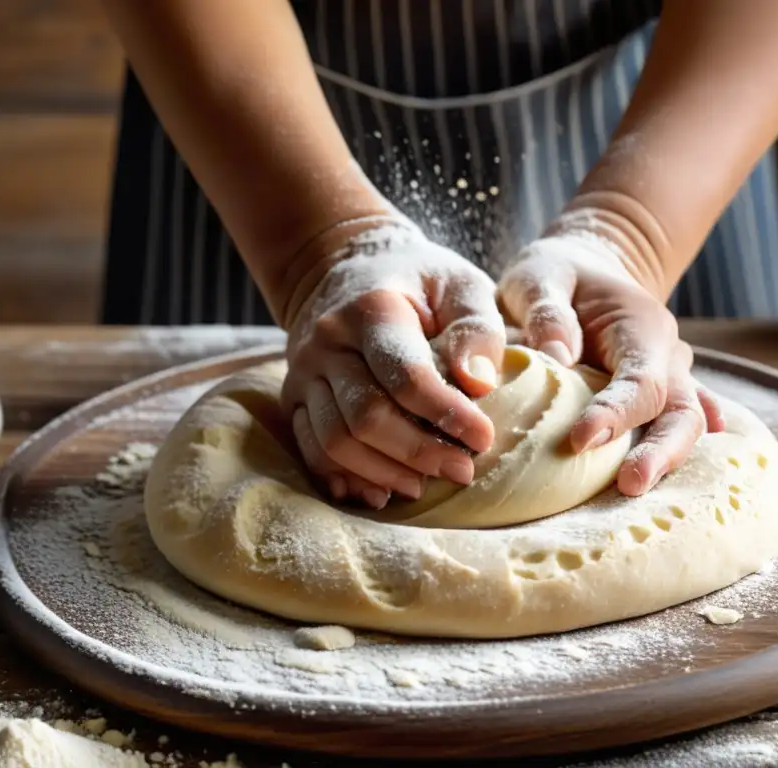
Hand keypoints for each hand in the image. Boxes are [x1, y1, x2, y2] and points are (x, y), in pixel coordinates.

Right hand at [282, 217, 505, 508]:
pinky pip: (311, 451)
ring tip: (424, 486)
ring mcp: (304, 373)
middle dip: (419, 453)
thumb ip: (477, 329)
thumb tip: (479, 385)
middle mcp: (327, 341)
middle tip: (462, 471)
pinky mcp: (294, 398)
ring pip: (335, 442)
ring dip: (383, 474)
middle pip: (366, 417)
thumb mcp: (459, 285)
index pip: (405, 376)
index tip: (483, 439)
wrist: (343, 270)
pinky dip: (345, 479)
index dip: (447, 414)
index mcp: (372, 308)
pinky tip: (381, 493)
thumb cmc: (418, 284)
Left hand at [498, 225, 724, 496]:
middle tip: (630, 486)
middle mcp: (665, 356)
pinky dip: (670, 455)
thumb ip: (546, 310)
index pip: (640, 379)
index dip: (615, 413)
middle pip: (681, 411)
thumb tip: (555, 357)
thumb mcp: (540, 274)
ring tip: (632, 492)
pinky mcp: (654, 400)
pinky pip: (670, 428)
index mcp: (640, 326)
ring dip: (664, 462)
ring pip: (683, 427)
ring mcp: (667, 380)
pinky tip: (661, 481)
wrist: (586, 270)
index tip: (578, 440)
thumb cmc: (557, 274)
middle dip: (661, 451)